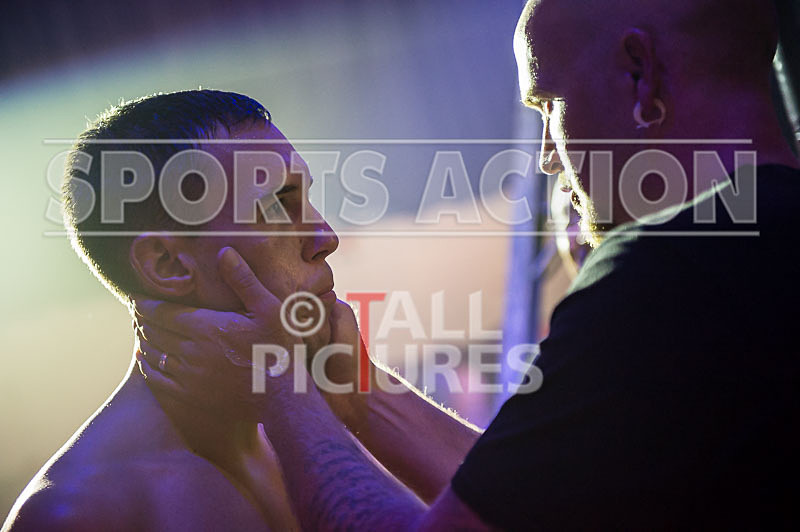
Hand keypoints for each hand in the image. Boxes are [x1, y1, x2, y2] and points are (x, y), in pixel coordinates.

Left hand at [135, 247, 299, 421]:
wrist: (283, 400)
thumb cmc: (280, 351)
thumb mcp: (270, 310)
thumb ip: (244, 280)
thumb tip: (224, 252)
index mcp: (208, 327)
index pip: (161, 312)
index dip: (143, 304)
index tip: (134, 297)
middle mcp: (192, 352)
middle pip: (153, 332)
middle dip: (140, 319)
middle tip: (134, 311)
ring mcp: (189, 378)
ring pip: (152, 355)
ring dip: (141, 341)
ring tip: (138, 331)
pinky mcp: (189, 399)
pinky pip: (156, 381)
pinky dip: (146, 367)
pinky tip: (146, 360)